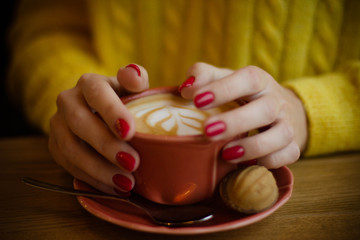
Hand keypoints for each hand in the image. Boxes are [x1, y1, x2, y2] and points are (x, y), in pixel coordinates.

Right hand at [48, 64, 148, 193]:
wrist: (96, 111)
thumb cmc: (121, 99)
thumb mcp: (130, 87)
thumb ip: (135, 79)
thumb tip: (135, 75)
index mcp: (89, 84)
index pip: (96, 93)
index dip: (111, 112)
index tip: (130, 131)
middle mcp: (68, 101)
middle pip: (81, 123)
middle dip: (106, 146)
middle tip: (133, 163)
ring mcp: (58, 125)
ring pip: (71, 149)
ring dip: (99, 168)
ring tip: (125, 182)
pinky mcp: (55, 146)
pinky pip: (69, 166)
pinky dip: (92, 179)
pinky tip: (113, 187)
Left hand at [179, 63, 307, 167]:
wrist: (282, 109)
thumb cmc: (244, 94)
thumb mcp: (225, 79)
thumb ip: (204, 76)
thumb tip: (186, 88)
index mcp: (259, 81)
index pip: (247, 79)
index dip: (223, 89)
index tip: (197, 100)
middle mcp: (276, 101)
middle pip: (265, 109)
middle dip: (236, 122)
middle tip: (207, 131)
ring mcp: (287, 124)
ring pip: (281, 135)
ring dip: (253, 147)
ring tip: (226, 154)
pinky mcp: (292, 146)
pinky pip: (288, 156)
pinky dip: (268, 162)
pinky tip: (246, 163)